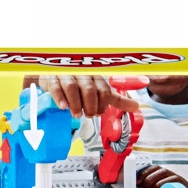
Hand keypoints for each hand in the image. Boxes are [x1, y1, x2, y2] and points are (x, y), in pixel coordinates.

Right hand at [23, 75, 139, 117]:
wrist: (55, 72)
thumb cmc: (79, 83)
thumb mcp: (98, 90)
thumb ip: (115, 99)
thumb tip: (135, 107)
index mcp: (95, 76)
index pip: (103, 89)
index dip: (102, 103)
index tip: (98, 113)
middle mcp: (82, 73)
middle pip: (89, 89)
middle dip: (90, 105)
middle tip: (87, 115)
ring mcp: (66, 74)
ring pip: (72, 88)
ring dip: (75, 104)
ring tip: (76, 114)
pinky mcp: (51, 78)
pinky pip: (56, 87)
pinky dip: (60, 98)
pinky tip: (63, 107)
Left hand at [137, 165, 187, 187]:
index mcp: (164, 176)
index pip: (153, 168)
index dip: (143, 172)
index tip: (135, 181)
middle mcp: (171, 175)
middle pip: (158, 169)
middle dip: (147, 177)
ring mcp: (179, 180)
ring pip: (166, 173)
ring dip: (155, 180)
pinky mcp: (185, 186)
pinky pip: (175, 182)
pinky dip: (166, 184)